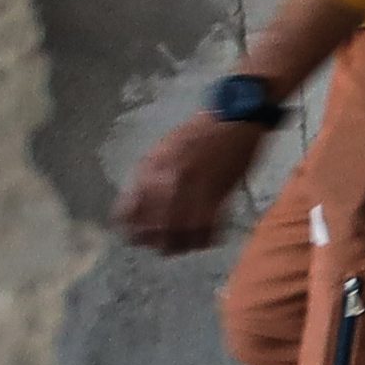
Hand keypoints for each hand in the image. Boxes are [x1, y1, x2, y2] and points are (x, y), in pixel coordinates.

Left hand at [115, 109, 273, 254]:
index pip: (131, 209)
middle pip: (155, 227)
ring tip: (179, 248)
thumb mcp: (164, 147)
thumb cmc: (199, 130)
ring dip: (180, 244)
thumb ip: (150, 173)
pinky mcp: (221, 194)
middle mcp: (170, 181)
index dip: (129, 227)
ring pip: (182, 232)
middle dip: (154, 241)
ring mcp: (196, 189)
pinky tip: (204, 240)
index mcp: (153, 168)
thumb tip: (137, 201)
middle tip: (157, 247)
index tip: (131, 235)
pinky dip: (206, 238)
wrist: (234, 116)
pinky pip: (209, 227)